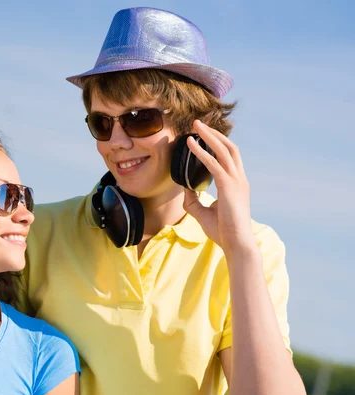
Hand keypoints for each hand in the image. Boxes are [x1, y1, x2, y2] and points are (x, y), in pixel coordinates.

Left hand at [182, 120, 256, 254]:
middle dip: (214, 133)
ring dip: (209, 136)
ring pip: (224, 150)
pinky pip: (213, 164)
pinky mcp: (229, 186)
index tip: (204, 135)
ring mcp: (236, 181)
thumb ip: (193, 200)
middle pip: (229, 147)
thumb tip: (183, 189)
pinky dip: (202, 152)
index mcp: (236, 183)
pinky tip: (190, 145)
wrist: (236, 244)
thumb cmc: (223, 231)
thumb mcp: (203, 212)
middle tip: (198, 123)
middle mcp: (239, 178)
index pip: (229, 157)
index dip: (218, 143)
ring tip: (195, 126)